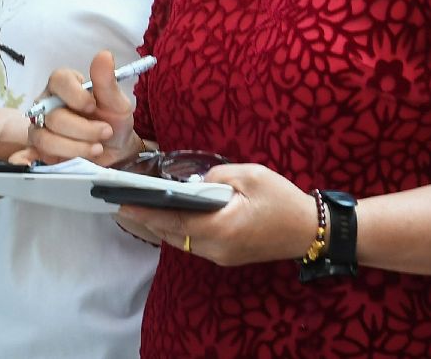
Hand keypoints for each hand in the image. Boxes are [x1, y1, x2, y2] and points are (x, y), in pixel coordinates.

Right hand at [24, 51, 141, 166]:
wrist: (116, 149)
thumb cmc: (113, 120)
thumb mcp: (116, 102)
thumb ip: (107, 81)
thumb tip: (104, 55)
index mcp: (65, 85)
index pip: (58, 80)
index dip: (74, 94)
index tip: (92, 106)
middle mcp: (48, 103)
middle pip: (54, 116)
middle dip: (83, 129)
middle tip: (105, 132)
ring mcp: (41, 126)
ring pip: (46, 137)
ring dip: (75, 147)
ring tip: (97, 148)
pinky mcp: (40, 149)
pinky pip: (35, 153)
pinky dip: (43, 157)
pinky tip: (63, 157)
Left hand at [120, 163, 317, 267]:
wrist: (310, 230)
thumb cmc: (282, 199)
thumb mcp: (249, 175)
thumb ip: (216, 176)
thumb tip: (193, 183)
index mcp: (220, 228)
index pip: (172, 221)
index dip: (144, 212)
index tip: (120, 204)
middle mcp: (216, 248)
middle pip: (172, 234)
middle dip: (147, 219)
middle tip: (122, 201)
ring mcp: (221, 256)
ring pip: (181, 241)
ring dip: (161, 225)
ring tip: (139, 205)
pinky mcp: (227, 256)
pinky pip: (194, 243)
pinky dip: (178, 229)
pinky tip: (168, 215)